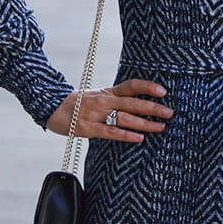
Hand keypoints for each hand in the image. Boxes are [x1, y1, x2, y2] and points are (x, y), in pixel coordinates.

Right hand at [46, 78, 173, 142]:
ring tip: (161, 127)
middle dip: (153, 107)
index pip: (131, 85)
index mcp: (109, 91)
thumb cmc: (81, 103)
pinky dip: (125, 135)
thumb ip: (117, 98)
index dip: (147, 86)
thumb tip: (140, 103)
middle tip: (170, 112)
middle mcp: (105, 100)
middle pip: (133, 102)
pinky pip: (109, 132)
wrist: (52, 106)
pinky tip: (138, 138)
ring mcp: (96, 114)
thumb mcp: (100, 96)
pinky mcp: (88, 128)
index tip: (164, 91)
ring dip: (144, 123)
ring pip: (125, 118)